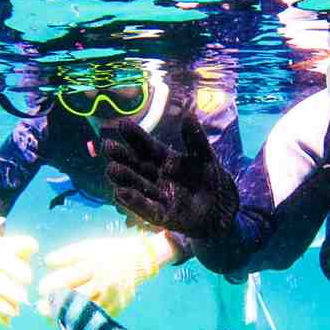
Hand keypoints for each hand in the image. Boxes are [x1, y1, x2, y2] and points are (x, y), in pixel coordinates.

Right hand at [0, 232, 38, 327]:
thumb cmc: (12, 249)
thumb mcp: (21, 243)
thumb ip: (28, 245)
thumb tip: (34, 248)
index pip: (3, 262)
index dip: (16, 271)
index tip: (30, 278)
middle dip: (9, 292)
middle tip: (25, 299)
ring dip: (1, 306)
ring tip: (16, 313)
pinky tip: (8, 324)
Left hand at [36, 231, 176, 316]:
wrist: (140, 260)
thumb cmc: (108, 252)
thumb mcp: (89, 246)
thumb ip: (68, 254)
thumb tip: (47, 262)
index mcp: (95, 262)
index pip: (67, 276)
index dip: (50, 285)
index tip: (40, 289)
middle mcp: (103, 279)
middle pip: (74, 296)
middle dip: (54, 303)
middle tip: (41, 306)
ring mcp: (111, 295)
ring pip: (83, 311)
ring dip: (64, 315)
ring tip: (50, 316)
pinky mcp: (117, 307)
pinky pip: (96, 319)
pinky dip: (81, 322)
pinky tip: (68, 321)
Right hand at [103, 113, 238, 239]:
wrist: (221, 206)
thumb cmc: (209, 178)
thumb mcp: (205, 155)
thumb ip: (195, 138)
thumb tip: (189, 114)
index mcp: (164, 159)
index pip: (147, 146)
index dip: (135, 136)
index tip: (122, 124)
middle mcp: (156, 176)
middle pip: (136, 165)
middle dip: (123, 157)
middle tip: (108, 146)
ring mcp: (157, 195)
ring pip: (137, 185)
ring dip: (124, 179)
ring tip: (112, 169)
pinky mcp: (162, 214)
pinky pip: (147, 208)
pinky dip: (135, 201)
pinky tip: (121, 193)